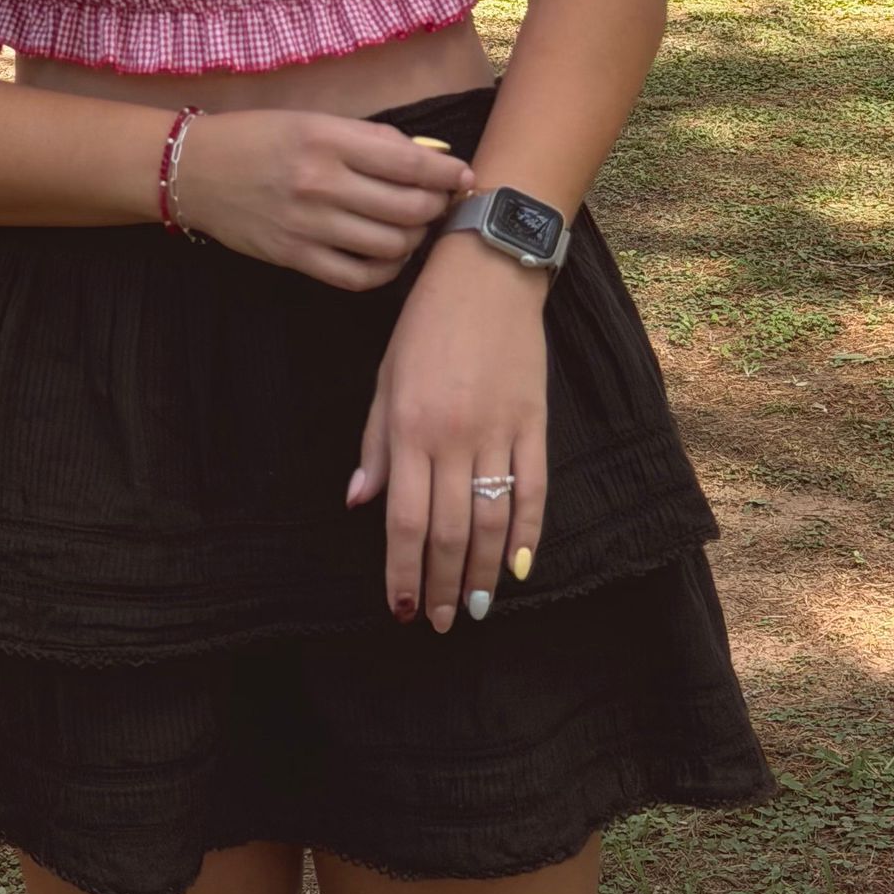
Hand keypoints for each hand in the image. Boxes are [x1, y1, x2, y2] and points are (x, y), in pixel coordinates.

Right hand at [171, 108, 474, 287]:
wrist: (194, 170)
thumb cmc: (259, 137)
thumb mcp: (314, 121)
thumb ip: (370, 140)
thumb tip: (428, 156)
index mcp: (328, 139)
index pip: (409, 162)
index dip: (447, 173)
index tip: (463, 176)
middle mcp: (321, 183)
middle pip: (408, 208)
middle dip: (436, 208)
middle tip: (440, 203)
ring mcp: (308, 225)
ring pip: (391, 246)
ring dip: (414, 240)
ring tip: (414, 228)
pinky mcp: (295, 258)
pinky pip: (358, 277)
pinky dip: (385, 271)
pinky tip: (388, 256)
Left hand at [344, 231, 549, 628]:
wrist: (487, 271)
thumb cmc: (426, 323)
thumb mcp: (386, 376)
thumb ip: (375, 442)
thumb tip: (358, 502)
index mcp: (410, 427)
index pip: (403, 519)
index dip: (402, 571)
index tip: (402, 608)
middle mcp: (454, 436)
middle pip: (448, 531)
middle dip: (443, 584)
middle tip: (441, 622)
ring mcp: (499, 431)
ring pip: (492, 520)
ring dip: (484, 573)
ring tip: (477, 607)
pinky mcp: (535, 421)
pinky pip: (534, 490)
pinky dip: (529, 534)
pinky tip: (521, 568)